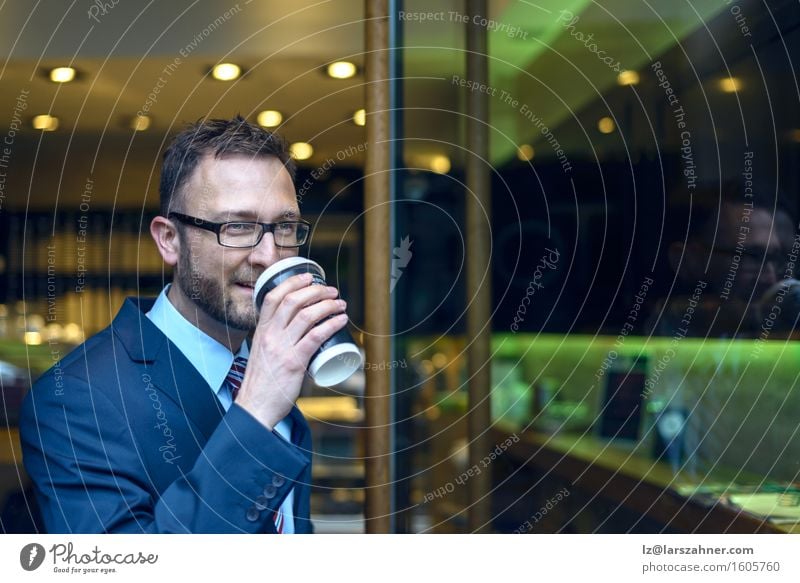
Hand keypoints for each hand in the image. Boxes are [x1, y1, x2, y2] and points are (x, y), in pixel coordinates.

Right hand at [235, 273, 347, 429]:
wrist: (255, 407)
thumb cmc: (262, 383)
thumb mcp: (263, 353)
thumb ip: (277, 341)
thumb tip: (300, 334)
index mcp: (261, 331)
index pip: (273, 296)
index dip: (293, 282)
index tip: (309, 277)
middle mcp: (270, 335)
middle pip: (293, 301)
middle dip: (316, 290)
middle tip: (332, 291)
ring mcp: (281, 348)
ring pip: (307, 315)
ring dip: (328, 305)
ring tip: (340, 304)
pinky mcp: (294, 362)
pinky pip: (316, 336)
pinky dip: (331, 324)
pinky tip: (341, 320)